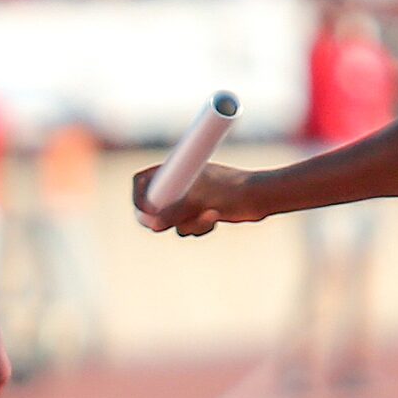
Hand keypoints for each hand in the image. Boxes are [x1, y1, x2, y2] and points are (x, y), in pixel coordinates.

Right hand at [131, 161, 256, 237]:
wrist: (259, 196)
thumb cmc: (229, 190)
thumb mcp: (197, 201)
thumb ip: (172, 213)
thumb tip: (152, 225)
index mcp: (175, 168)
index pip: (143, 181)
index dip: (139, 196)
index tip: (146, 211)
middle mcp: (179, 182)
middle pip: (154, 205)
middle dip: (167, 218)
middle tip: (181, 219)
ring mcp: (188, 197)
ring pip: (171, 221)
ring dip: (188, 225)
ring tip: (211, 216)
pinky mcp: (199, 211)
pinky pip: (187, 227)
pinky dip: (198, 228)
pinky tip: (214, 220)